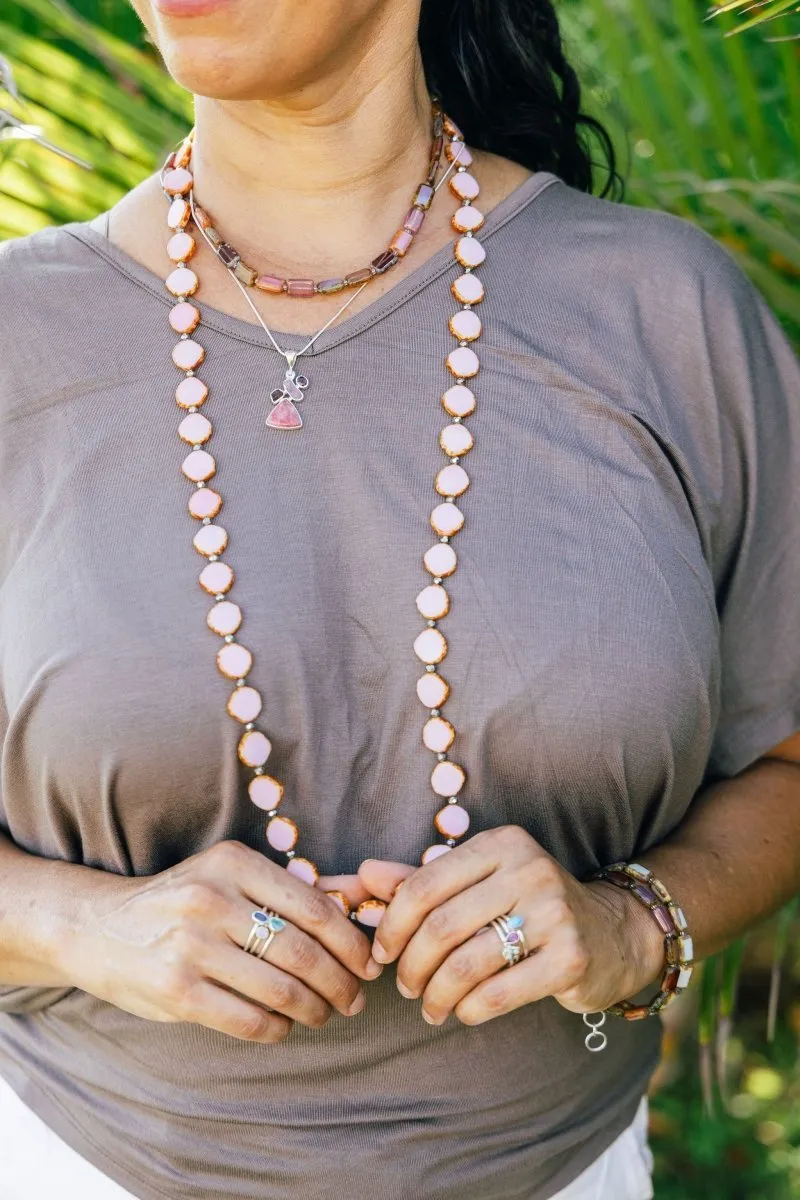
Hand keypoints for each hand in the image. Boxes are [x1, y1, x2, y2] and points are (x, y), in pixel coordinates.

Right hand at [58, 841, 380, 1042]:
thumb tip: (363, 897)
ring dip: (315, 1010)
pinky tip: (284, 1026)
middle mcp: (212, 899)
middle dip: (342, 983)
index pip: (314, 907)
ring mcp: (191, 946)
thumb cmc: (183, 902)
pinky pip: (248, 1018)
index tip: (368, 963)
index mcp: (234, 863)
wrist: (98, 927)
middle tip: (356, 999)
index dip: (352, 942)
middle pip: (303, 951)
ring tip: (325, 1014)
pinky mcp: (175, 990)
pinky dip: (278, 1028)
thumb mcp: (231, 877)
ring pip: (281, 989)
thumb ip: (293, 888)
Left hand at [357, 826, 663, 1025]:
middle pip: (441, 926)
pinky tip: (462, 1012)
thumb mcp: (478, 884)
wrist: (611, 933)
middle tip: (404, 987)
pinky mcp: (571, 956)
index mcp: (500, 844)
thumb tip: (363, 875)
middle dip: (411, 965)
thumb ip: (420, 880)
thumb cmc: (529, 907)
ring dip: (437, 994)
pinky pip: (498, 992)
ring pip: (467, 962)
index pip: (424, 885)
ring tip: (430, 1007)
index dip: (392, 926)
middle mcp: (529, 869)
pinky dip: (469, 1008)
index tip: (381, 954)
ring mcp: (554, 912)